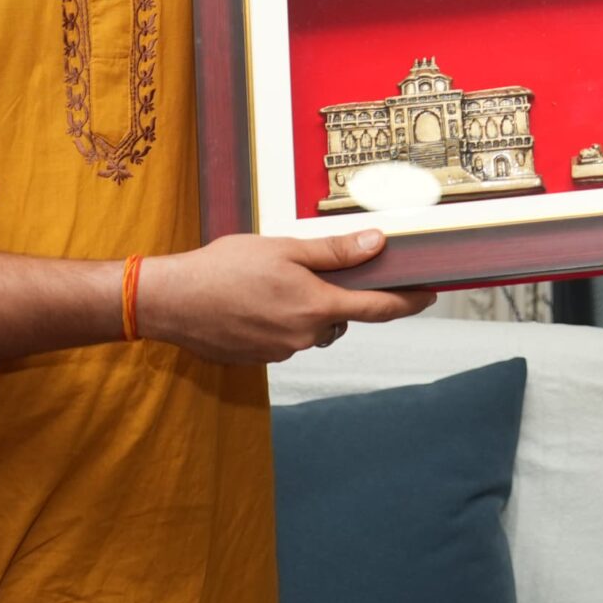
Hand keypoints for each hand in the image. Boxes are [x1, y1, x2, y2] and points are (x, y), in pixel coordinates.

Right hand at [137, 230, 432, 363]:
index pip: (379, 309)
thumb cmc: (224, 268)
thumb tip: (377, 244)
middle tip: (317, 268)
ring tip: (275, 280)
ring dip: (307, 307)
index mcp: (317, 307)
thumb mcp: (284, 249)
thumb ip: (334, 252)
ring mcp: (281, 351)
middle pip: (342, 317)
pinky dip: (281, 318)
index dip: (409, 301)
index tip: (431, 293)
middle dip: (339, 296)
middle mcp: (305, 336)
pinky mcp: (259, 357)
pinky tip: (256, 299)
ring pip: (312, 328)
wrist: (171, 302)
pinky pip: (285, 337)